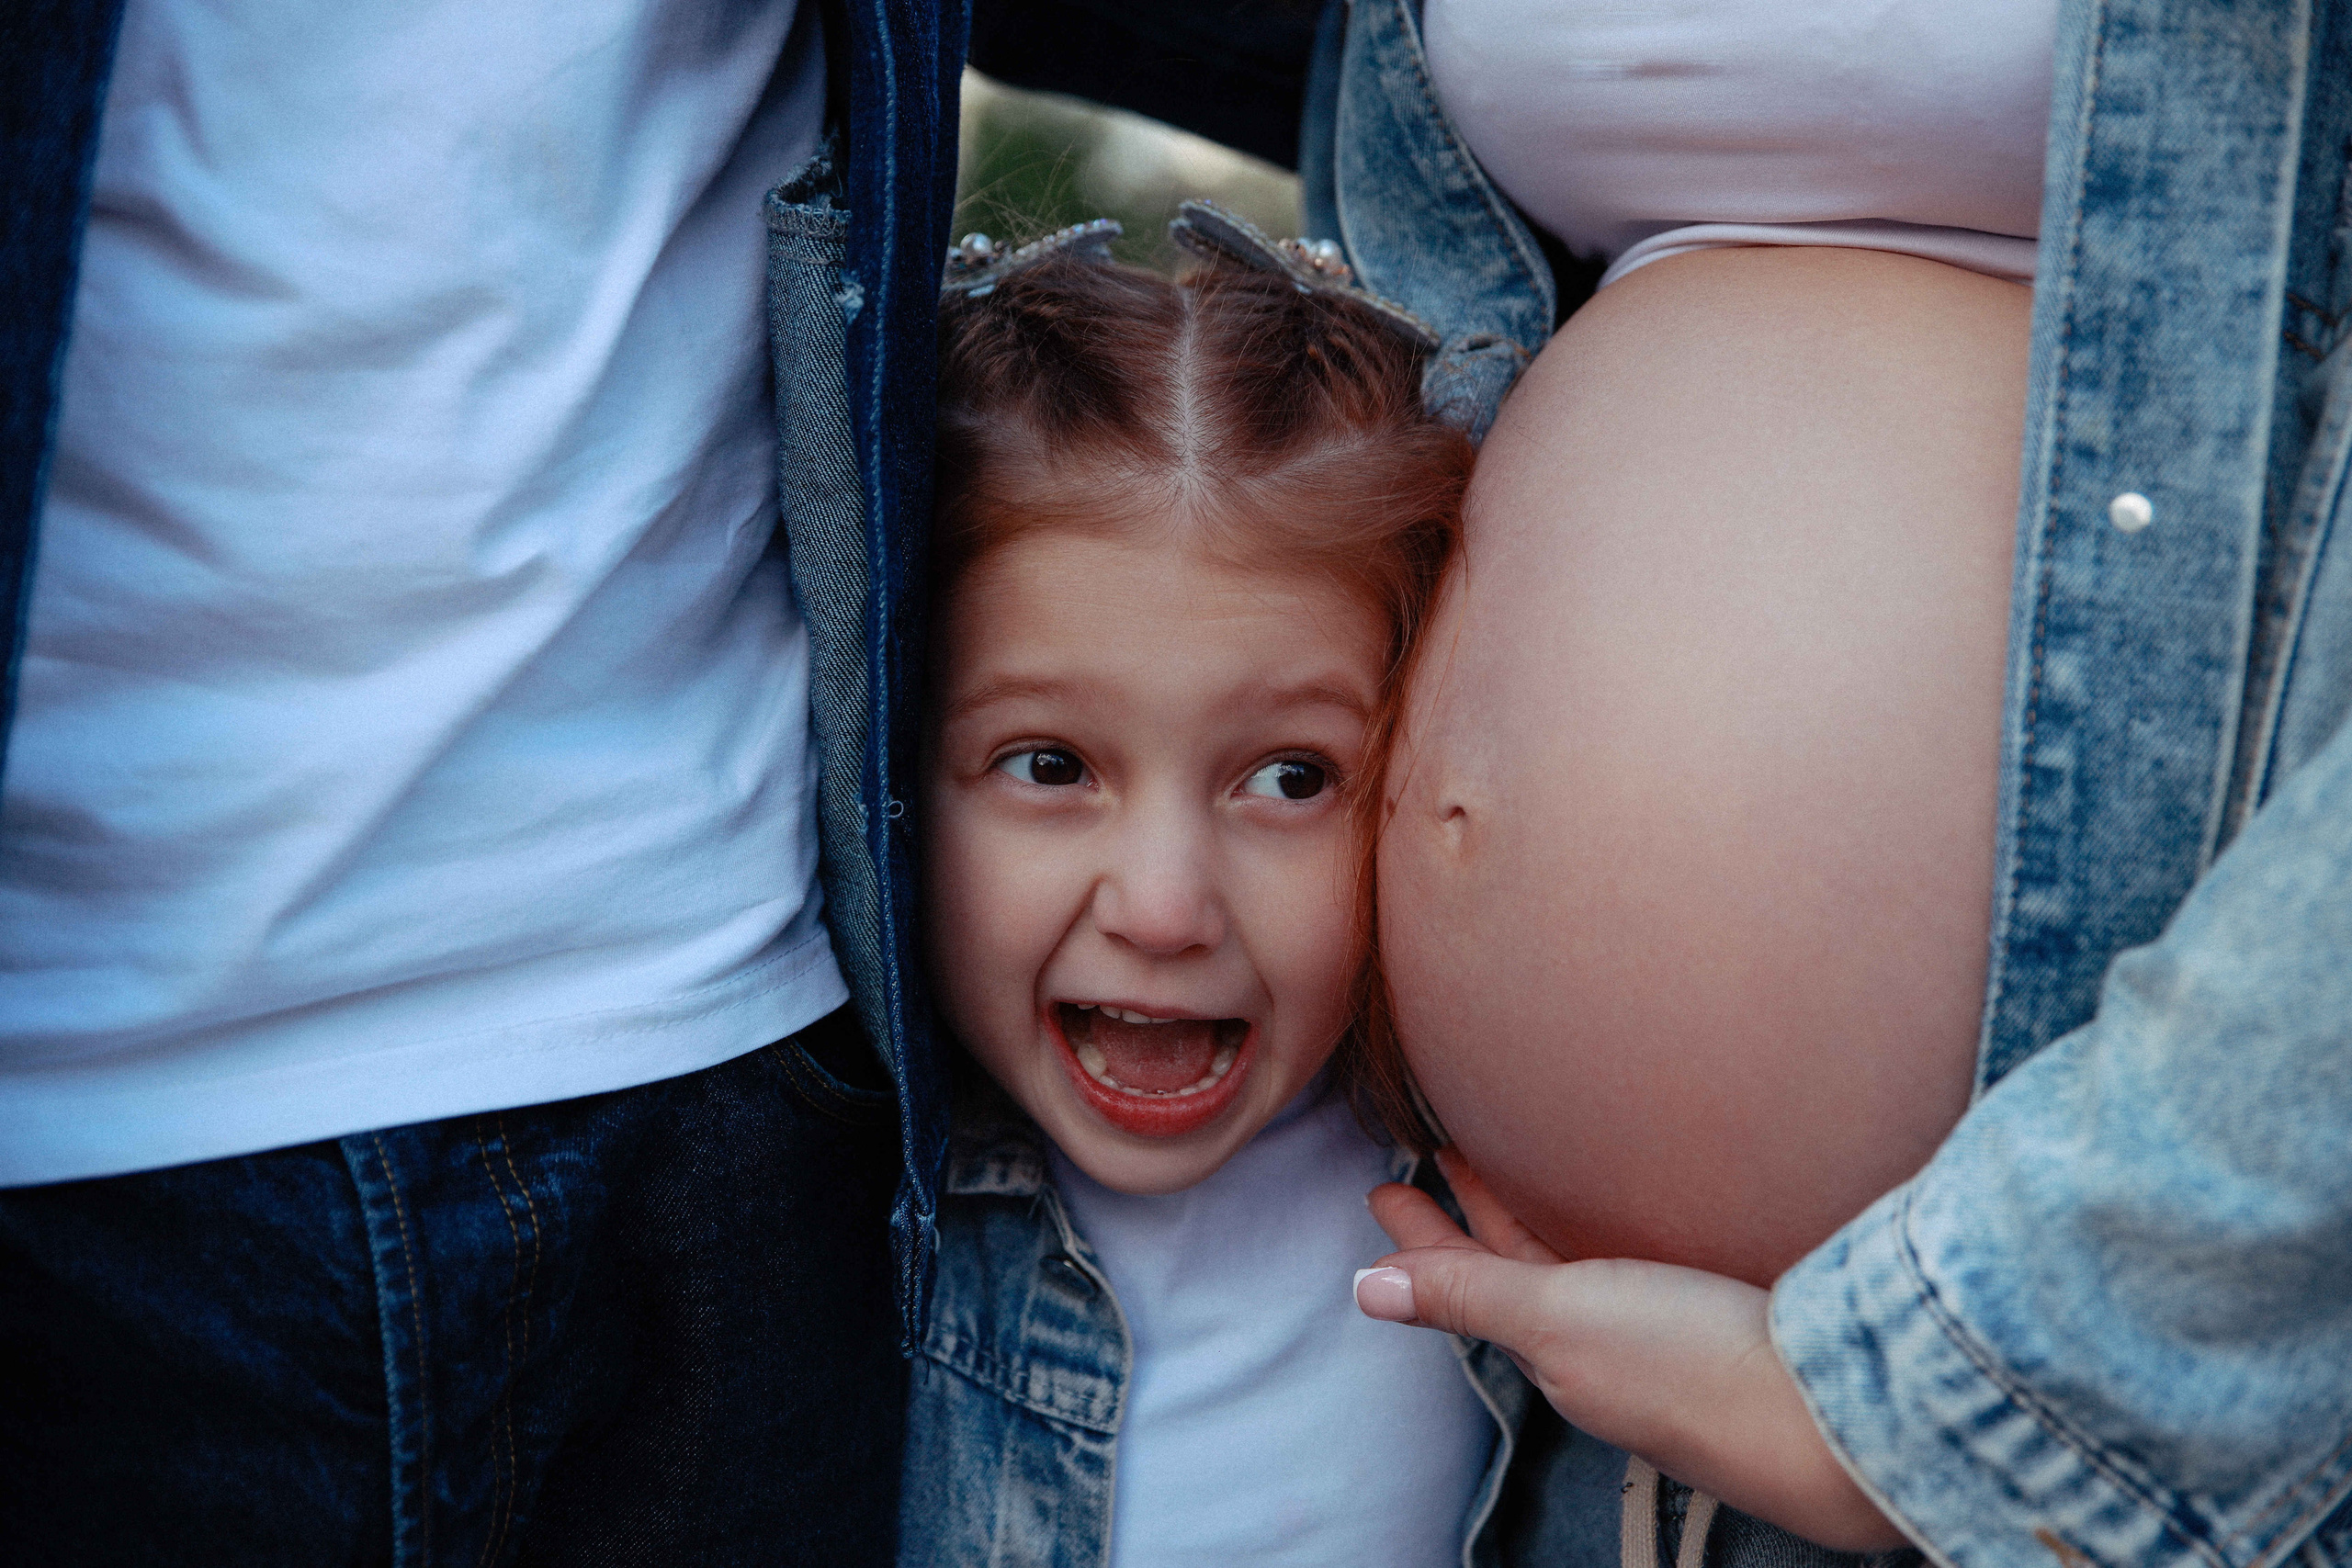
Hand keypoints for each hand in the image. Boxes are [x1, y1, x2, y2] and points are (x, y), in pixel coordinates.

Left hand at [1355, 1149, 1906, 1553]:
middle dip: (1469, 1216)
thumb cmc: (1695, 1371)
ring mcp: (1668, 1333)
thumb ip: (1470, 1297)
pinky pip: (1643, 1265)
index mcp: (1558, 1350)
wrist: (1845, 1418)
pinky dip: (1611, 1231)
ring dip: (1534, 1216)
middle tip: (1429, 1152)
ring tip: (1507, 1160)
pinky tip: (1629, 1208)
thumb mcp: (1561, 1321)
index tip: (1382, 1183)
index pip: (1469, 1279)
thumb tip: (1364, 1293)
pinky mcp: (1726, 1315)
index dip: (1424, 1233)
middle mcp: (1608, 1344)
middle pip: (1517, 1266)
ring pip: (1578, 1264)